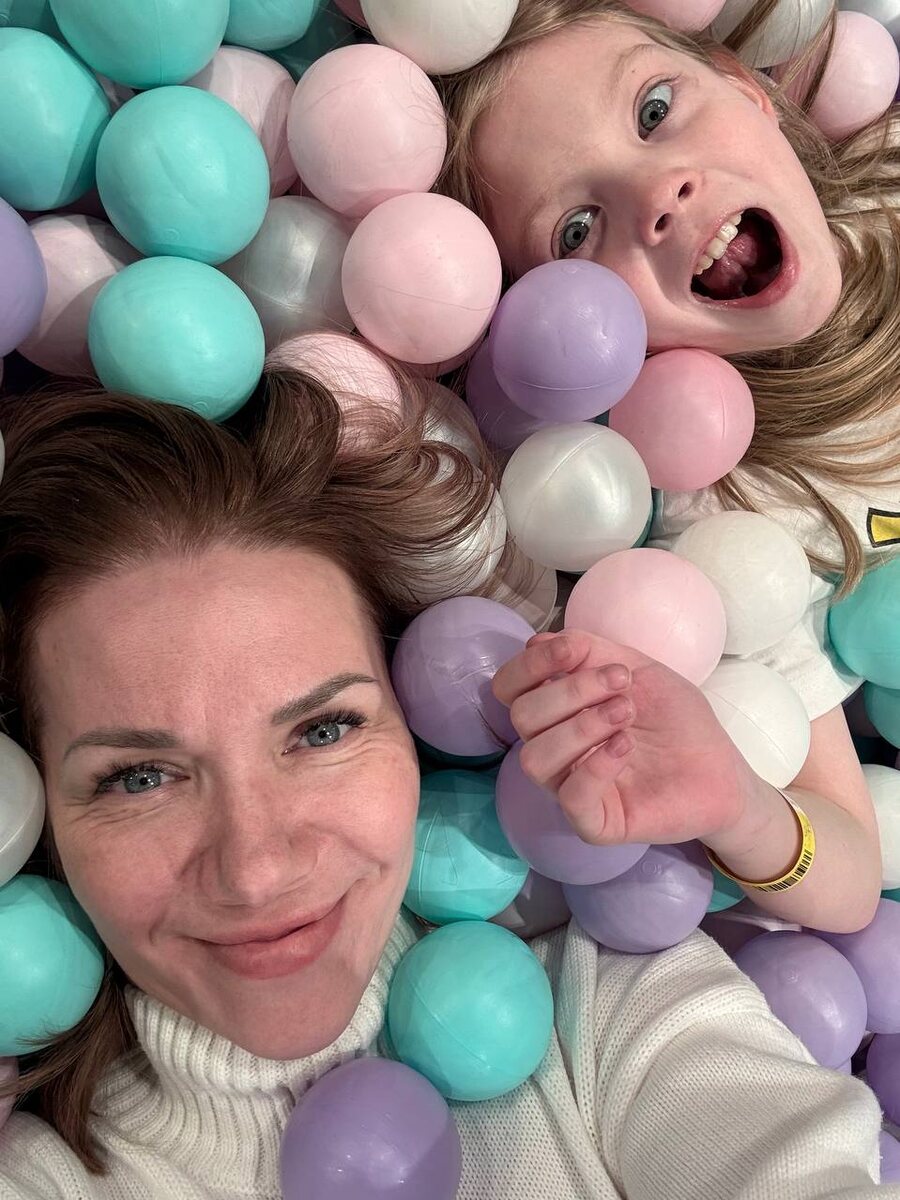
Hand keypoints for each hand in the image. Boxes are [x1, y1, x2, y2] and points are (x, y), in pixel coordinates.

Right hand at [493, 629, 750, 846]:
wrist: (722, 770)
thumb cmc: (676, 720)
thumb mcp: (637, 669)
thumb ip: (589, 651)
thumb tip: (539, 641)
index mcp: (557, 712)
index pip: (510, 688)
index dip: (530, 666)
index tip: (571, 651)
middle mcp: (554, 749)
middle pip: (523, 717)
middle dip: (570, 691)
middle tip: (622, 683)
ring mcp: (569, 788)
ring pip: (536, 758)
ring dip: (581, 726)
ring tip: (627, 713)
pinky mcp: (594, 822)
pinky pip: (571, 797)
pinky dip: (595, 766)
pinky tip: (625, 747)